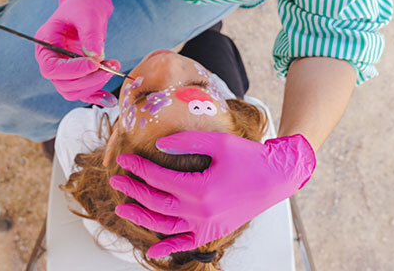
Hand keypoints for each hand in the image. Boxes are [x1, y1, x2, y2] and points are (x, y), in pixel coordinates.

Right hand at [34, 0, 118, 105]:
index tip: (94, 63)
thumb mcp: (88, 14)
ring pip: (73, 91)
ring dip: (94, 85)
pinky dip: (95, 96)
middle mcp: (50, 59)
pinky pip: (82, 91)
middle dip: (87, 80)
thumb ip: (90, 35)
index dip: (73, 70)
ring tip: (113, 67)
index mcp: (45, 44)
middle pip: (62, 84)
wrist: (88, 3)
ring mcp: (63, 68)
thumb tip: (96, 57)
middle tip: (110, 67)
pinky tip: (109, 98)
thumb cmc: (84, 4)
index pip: (51, 68)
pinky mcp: (76, 73)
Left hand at [110, 131, 315, 257]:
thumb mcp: (219, 142)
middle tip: (116, 181)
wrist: (276, 178)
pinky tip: (152, 251)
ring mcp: (206, 225)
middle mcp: (200, 211)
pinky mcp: (214, 231)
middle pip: (156, 203)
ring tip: (124, 210)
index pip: (158, 178)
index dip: (138, 168)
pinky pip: (187, 244)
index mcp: (200, 188)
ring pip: (165, 226)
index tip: (124, 160)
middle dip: (133, 191)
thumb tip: (159, 145)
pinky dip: (169, 249)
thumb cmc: (249, 158)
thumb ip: (186, 142)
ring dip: (142, 218)